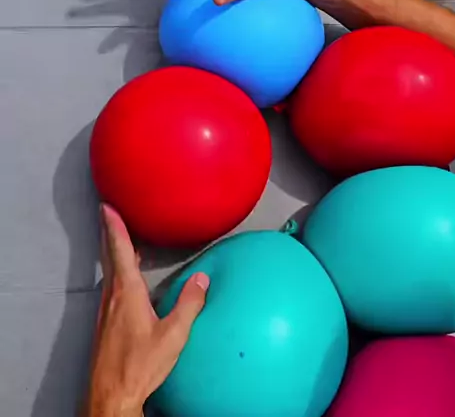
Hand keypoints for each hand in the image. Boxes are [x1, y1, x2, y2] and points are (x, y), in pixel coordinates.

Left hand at [83, 205, 208, 416]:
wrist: (111, 395)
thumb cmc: (139, 366)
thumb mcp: (173, 336)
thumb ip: (189, 305)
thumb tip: (203, 279)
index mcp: (127, 291)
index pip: (119, 249)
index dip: (114, 225)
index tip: (107, 205)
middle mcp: (112, 295)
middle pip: (109, 255)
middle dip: (109, 231)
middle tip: (108, 212)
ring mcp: (106, 309)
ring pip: (108, 270)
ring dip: (112, 251)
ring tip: (119, 239)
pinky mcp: (105, 323)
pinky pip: (110, 285)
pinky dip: (115, 270)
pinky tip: (125, 278)